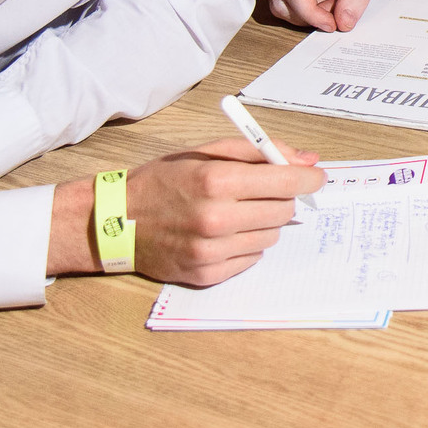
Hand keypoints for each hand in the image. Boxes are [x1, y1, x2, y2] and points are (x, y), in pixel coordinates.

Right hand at [48, 137, 324, 283]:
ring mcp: (210, 251)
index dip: (308, 179)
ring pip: (271, 236)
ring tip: (234, 213)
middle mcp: (216, 218)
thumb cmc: (162, 181)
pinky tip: (221, 235)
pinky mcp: (206, 275)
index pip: (286, 182)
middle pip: (284, 211)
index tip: (315, 177)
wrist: (112, 222)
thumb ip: (259, 152)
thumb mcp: (206, 152)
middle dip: (281, 198)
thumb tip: (307, 160)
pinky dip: (245, 246)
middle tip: (261, 192)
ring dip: (263, 223)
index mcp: (217, 181)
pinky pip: (251, 259)